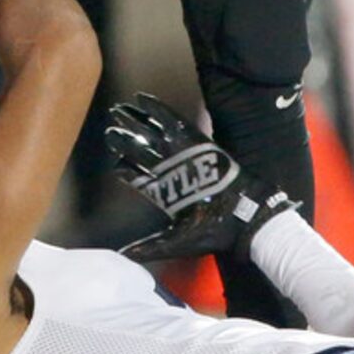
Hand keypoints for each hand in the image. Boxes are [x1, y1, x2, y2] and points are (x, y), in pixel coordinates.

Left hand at [106, 94, 291, 263]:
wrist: (243, 217)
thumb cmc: (213, 231)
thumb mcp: (177, 241)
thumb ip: (150, 246)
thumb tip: (121, 255)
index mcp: (166, 192)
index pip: (139, 177)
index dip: (124, 168)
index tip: (113, 160)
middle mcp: (172, 171)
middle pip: (142, 151)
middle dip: (125, 139)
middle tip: (110, 124)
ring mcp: (183, 155)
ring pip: (153, 134)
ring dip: (136, 122)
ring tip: (119, 108)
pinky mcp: (195, 142)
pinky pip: (174, 122)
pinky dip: (158, 111)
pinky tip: (143, 99)